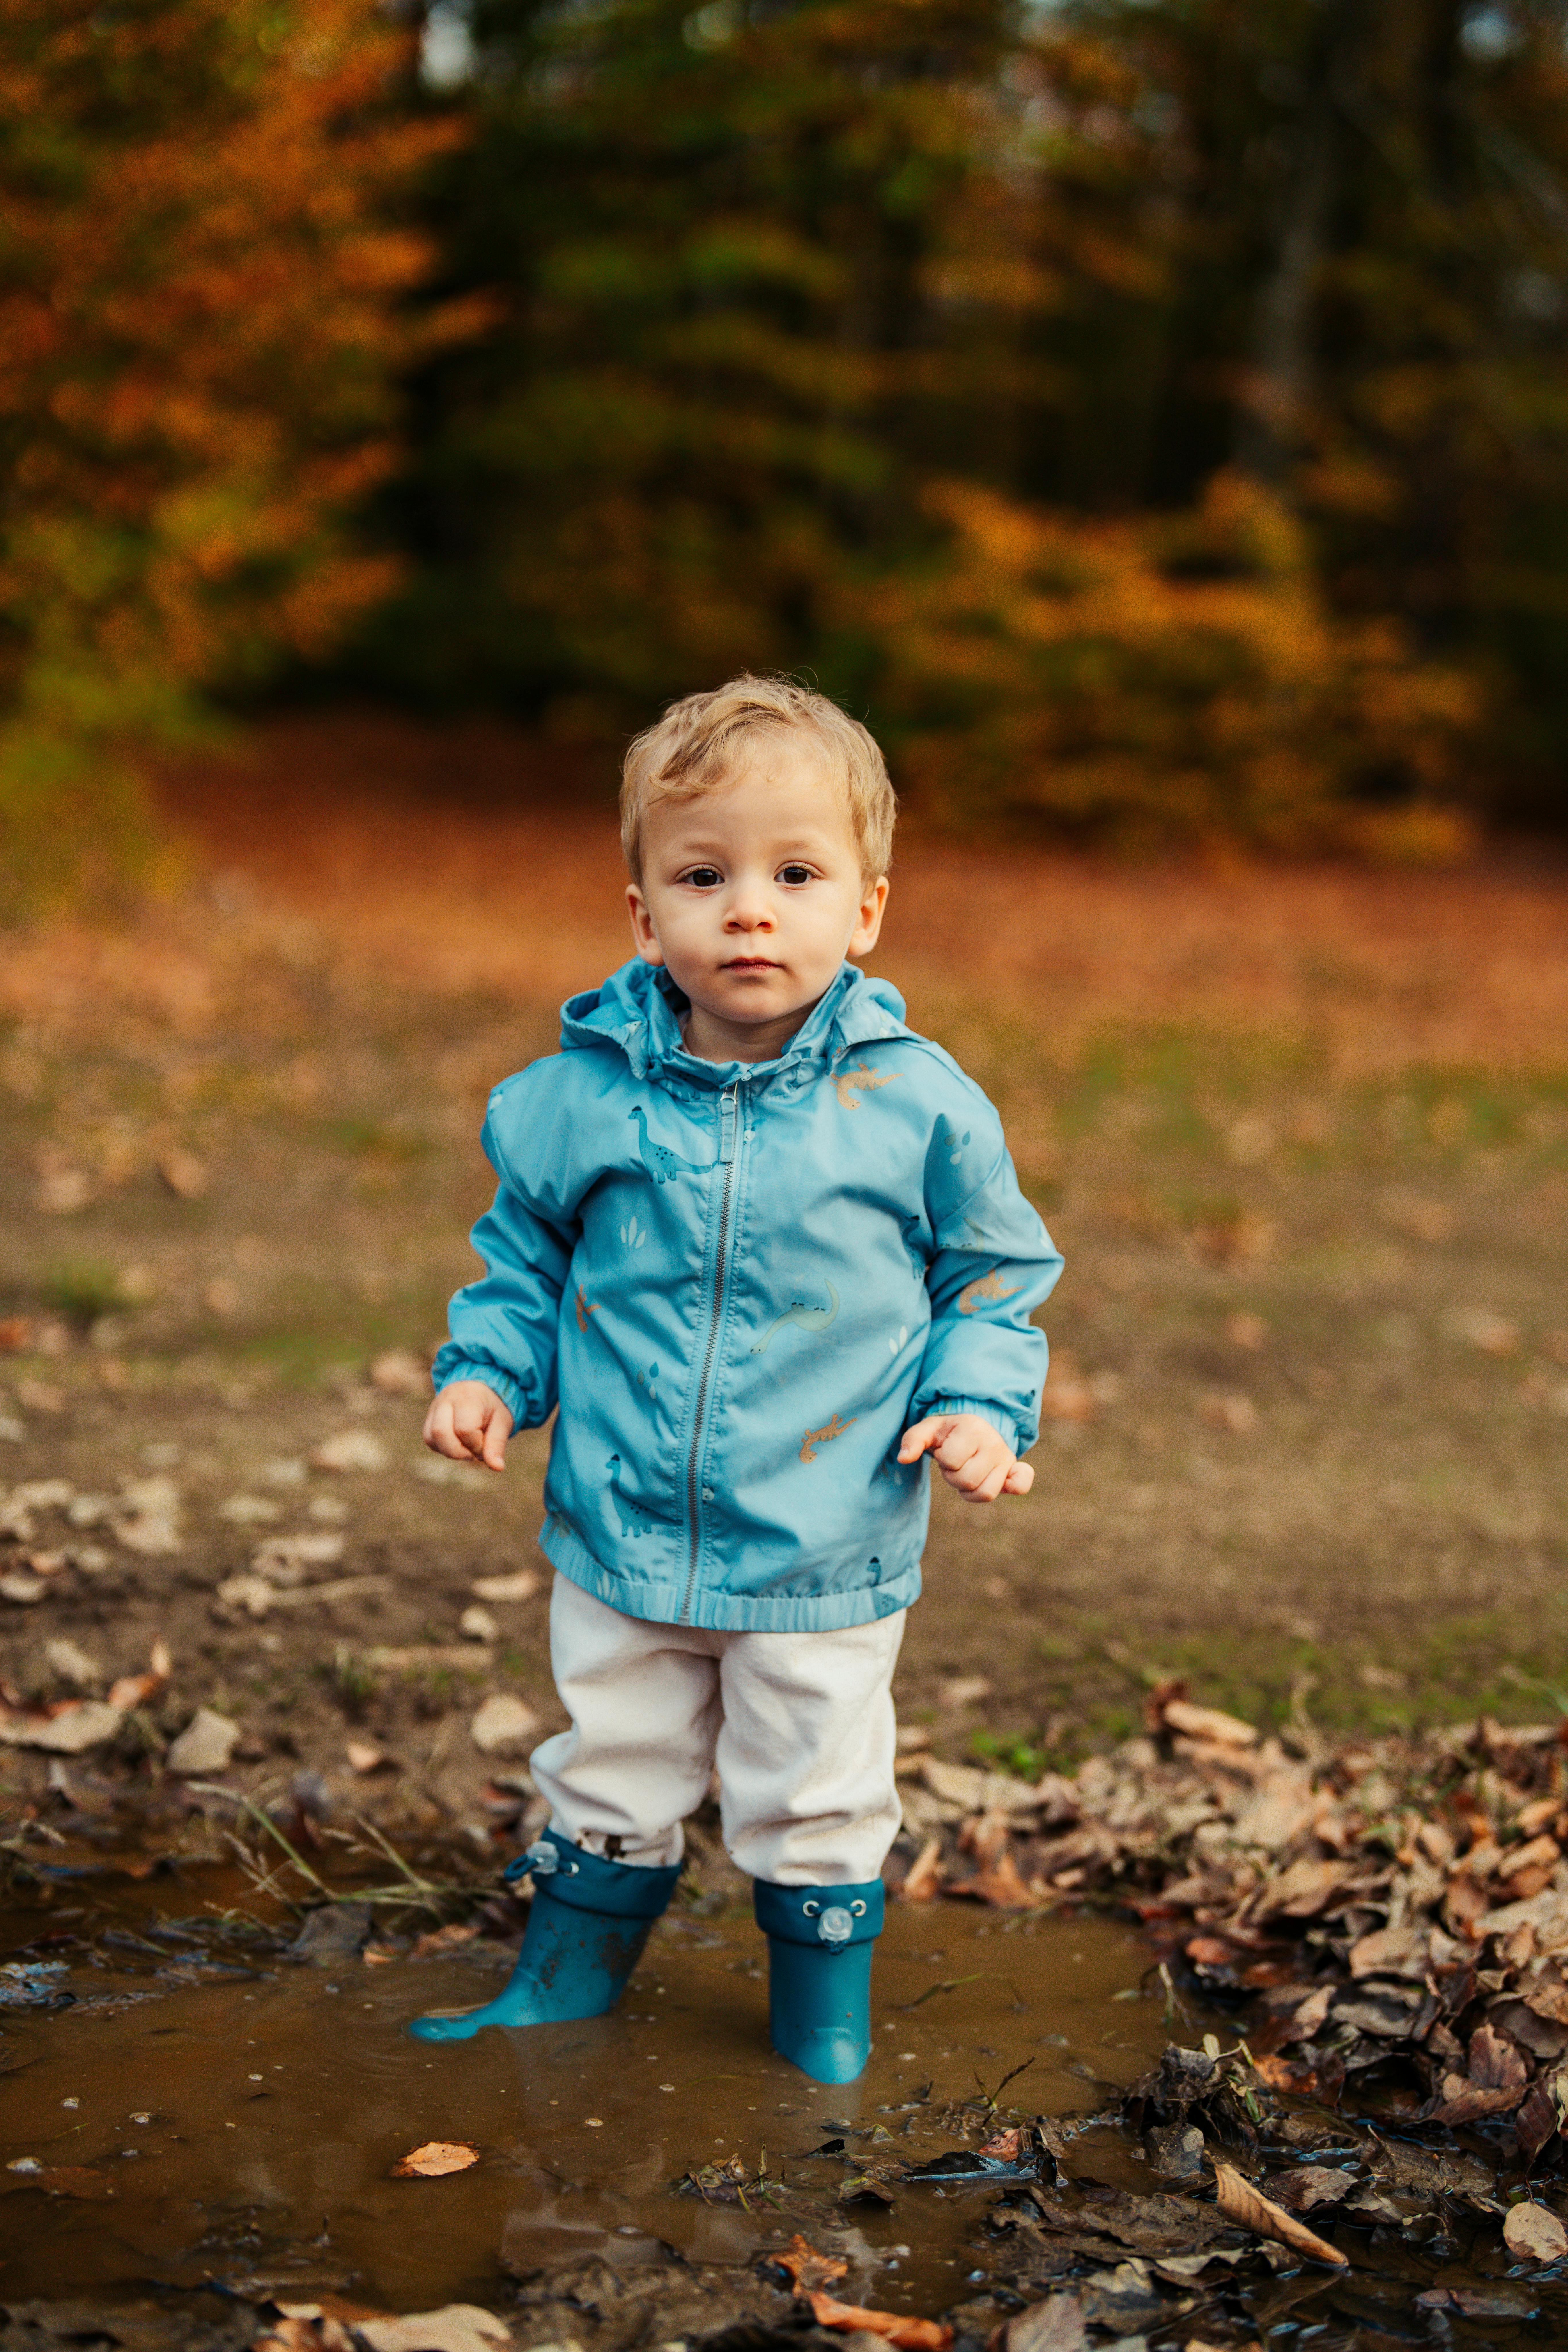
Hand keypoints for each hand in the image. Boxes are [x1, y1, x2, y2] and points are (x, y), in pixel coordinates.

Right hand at [423, 1379, 513, 1471]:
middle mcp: (446, 1400)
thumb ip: (497, 1444)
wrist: (480, 1388)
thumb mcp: (502, 1422)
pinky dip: (441, 1448)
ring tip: (466, 1447)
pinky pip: (428, 1439)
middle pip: (441, 1432)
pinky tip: (457, 1444)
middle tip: (474, 1451)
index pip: (464, 1430)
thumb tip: (497, 1468)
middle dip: (458, 1452)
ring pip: (431, 1437)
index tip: (486, 1446)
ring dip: (449, 1451)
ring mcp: (434, 1408)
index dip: (476, 1446)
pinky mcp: (429, 1417)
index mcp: (468, 1397)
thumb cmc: (492, 1407)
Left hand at [898, 1412, 1032, 1502]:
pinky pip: (1021, 1485)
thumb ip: (913, 1440)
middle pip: (967, 1480)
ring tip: (968, 1470)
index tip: (945, 1450)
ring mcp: (1006, 1457)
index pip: (952, 1461)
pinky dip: (1013, 1486)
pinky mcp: (1014, 1469)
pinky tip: (1004, 1483)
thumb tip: (903, 1459)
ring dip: (970, 1488)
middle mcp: (993, 1442)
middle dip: (954, 1476)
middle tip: (956, 1463)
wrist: (974, 1425)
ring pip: (986, 1492)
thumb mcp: (928, 1429)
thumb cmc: (948, 1431)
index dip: (943, 1460)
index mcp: (972, 1428)